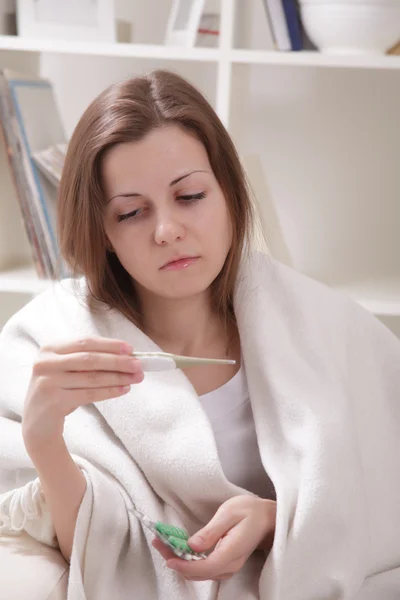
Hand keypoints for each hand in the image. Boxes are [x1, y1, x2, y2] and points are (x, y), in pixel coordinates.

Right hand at [22, 337, 142, 454]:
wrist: (37, 422)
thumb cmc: (59, 390)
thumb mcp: (66, 369)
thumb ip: (88, 360)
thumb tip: (126, 356)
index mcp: (50, 349)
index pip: (85, 342)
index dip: (109, 344)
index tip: (130, 348)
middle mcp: (46, 363)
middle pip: (90, 359)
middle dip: (117, 361)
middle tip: (139, 365)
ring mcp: (48, 382)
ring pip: (92, 377)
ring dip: (118, 377)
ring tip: (136, 378)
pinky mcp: (54, 401)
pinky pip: (89, 394)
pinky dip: (109, 391)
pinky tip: (124, 389)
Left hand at [152, 495, 275, 581]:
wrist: (268, 518)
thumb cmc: (250, 511)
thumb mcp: (229, 513)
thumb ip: (211, 531)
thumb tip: (192, 545)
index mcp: (231, 552)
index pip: (204, 568)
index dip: (183, 565)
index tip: (167, 555)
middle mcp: (229, 565)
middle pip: (198, 573)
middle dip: (176, 561)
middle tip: (159, 543)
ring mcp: (228, 566)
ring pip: (199, 572)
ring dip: (180, 561)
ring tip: (165, 544)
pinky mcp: (225, 563)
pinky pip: (204, 568)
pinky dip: (189, 560)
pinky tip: (180, 549)